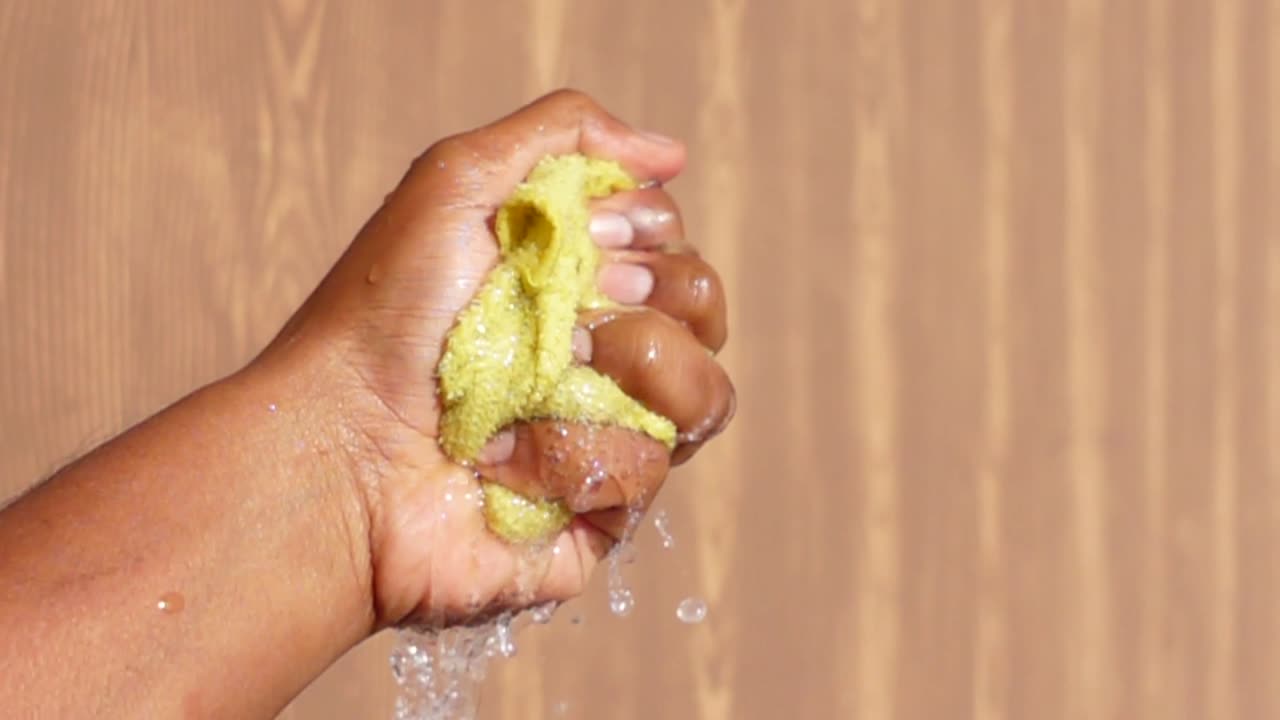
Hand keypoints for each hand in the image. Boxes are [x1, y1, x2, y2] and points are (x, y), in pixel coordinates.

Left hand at [257, 90, 734, 627]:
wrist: (338, 444)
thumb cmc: (386, 313)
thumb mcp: (457, 181)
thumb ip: (567, 132)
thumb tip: (669, 153)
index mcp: (582, 281)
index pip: (676, 244)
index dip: (642, 233)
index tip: (582, 238)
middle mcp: (607, 357)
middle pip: (706, 311)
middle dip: (646, 299)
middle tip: (566, 313)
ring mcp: (610, 434)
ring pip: (706, 396)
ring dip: (624, 375)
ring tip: (536, 386)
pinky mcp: (604, 512)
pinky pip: (648, 472)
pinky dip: (565, 456)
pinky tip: (500, 458)